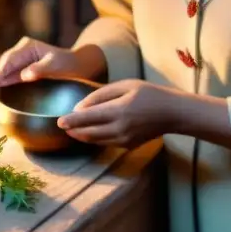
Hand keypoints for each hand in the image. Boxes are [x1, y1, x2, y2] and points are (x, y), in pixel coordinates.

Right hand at [0, 38, 102, 93]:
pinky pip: (11, 75)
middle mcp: (21, 49)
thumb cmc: (67, 63)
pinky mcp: (23, 67)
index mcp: (27, 46)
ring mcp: (21, 58)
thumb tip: (24, 75)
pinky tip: (1, 93)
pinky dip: (5, 83)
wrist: (76, 65)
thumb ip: (39, 69)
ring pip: (5, 70)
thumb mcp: (55, 65)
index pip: (8, 60)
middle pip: (4, 64)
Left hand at [57, 79, 178, 148]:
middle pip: (88, 133)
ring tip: (72, 130)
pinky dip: (95, 138)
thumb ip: (101, 94)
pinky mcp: (128, 145)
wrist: (172, 113)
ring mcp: (124, 140)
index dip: (71, 121)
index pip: (88, 118)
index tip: (58, 121)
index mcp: (118, 111)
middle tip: (62, 126)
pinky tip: (90, 132)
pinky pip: (106, 143)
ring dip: (82, 136)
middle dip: (73, 130)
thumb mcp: (125, 86)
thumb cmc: (149, 93)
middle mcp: (119, 129)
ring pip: (96, 141)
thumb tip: (80, 106)